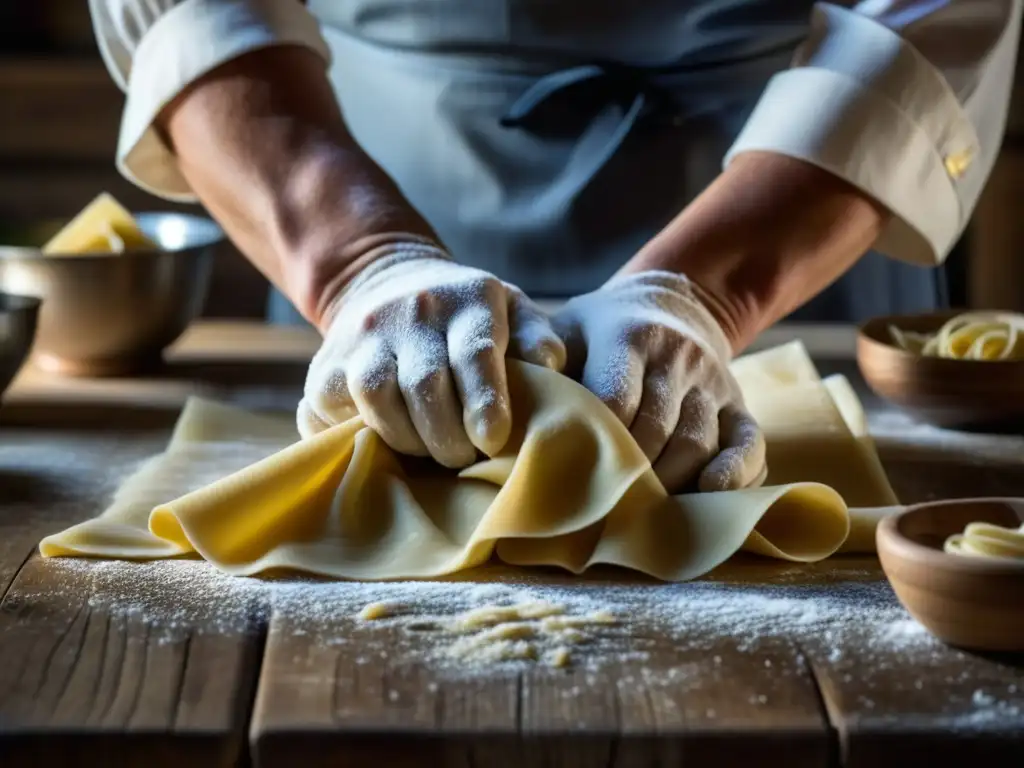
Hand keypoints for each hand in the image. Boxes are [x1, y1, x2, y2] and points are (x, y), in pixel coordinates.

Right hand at [298, 240, 565, 466]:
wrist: (386, 282)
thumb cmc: (467, 315)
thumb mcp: (513, 310)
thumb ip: (538, 339)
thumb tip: (549, 367)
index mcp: (467, 300)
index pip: (473, 354)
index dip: (484, 403)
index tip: (493, 441)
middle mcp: (411, 312)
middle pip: (424, 384)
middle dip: (448, 436)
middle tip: (464, 459)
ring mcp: (362, 336)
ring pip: (375, 395)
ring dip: (406, 438)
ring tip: (427, 452)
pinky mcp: (324, 365)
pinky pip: (330, 410)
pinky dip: (354, 436)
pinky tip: (380, 444)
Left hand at [551, 271, 766, 492]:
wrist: (670, 303)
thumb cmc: (600, 331)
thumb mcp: (566, 328)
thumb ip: (540, 363)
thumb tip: (512, 410)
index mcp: (629, 336)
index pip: (616, 399)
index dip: (596, 443)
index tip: (570, 479)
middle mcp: (678, 356)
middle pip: (658, 429)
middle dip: (629, 474)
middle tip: (599, 510)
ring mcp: (713, 382)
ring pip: (698, 443)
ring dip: (669, 483)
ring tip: (638, 514)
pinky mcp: (739, 405)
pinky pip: (748, 445)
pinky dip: (735, 477)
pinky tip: (710, 498)